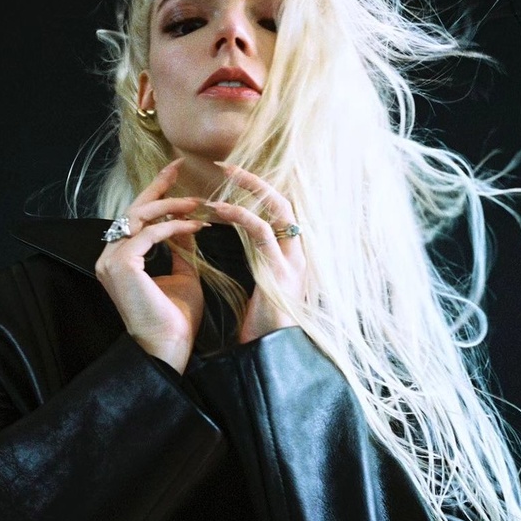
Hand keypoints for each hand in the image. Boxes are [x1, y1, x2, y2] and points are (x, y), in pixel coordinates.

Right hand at [95, 160, 208, 373]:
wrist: (169, 347)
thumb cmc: (176, 319)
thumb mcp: (183, 276)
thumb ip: (180, 251)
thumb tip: (188, 227)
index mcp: (119, 260)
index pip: (135, 218)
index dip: (156, 193)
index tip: (176, 174)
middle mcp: (109, 257)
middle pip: (133, 210)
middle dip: (159, 188)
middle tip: (181, 166)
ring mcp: (111, 260)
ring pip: (140, 217)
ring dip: (172, 207)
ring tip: (198, 204)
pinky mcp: (122, 265)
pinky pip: (149, 234)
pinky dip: (173, 227)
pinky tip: (195, 227)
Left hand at [204, 164, 305, 343]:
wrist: (273, 355)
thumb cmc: (263, 326)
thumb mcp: (260, 284)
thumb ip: (257, 258)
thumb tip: (239, 236)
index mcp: (293, 255)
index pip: (281, 211)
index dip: (259, 190)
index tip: (233, 177)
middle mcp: (299, 253)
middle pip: (284, 202)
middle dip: (256, 180)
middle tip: (226, 164)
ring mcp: (293, 261)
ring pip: (277, 210)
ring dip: (249, 189)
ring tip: (223, 175)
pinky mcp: (281, 272)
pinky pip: (263, 233)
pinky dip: (242, 216)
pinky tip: (221, 209)